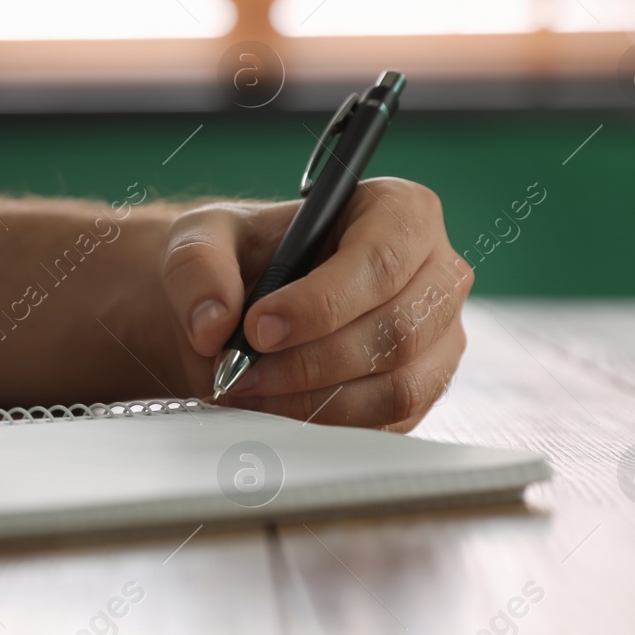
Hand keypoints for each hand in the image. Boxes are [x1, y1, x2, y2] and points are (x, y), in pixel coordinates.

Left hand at [153, 178, 470, 429]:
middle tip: (241, 370)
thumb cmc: (242, 255)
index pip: (381, 260)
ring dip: (315, 400)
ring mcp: (437, 338)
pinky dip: (325, 423)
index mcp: (400, 212)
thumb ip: (198, 266)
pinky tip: (274, 409)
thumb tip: (213, 323)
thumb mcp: (204, 236)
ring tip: (248, 391)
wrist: (246, 303)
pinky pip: (389, 421)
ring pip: (399, 385)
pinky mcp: (422, 390)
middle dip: (312, 361)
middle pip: (399, 329)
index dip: (322, 302)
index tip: (258, 328)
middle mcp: (435, 274)